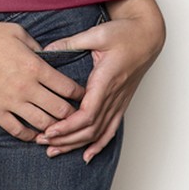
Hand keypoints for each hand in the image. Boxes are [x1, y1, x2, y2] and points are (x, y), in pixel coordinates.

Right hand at [0, 19, 86, 141]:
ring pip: (42, 124)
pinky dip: (30, 135)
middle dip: (72, 114)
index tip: (83, 96)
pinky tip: (34, 134)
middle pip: (60, 110)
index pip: (67, 87)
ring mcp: (11, 102)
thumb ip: (36, 45)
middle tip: (76, 116)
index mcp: (35, 66)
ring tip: (59, 128)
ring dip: (54, 128)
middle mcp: (27, 87)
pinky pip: (18, 131)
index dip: (79, 94)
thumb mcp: (16, 32)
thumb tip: (47, 56)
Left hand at [37, 0, 164, 160]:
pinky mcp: (121, 103)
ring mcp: (119, 102)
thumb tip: (46, 50)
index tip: (49, 131)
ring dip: (75, 145)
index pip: (87, 114)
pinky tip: (87, 156)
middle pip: (89, 129)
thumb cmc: (124, 34)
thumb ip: (71, 42)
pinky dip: (99, 145)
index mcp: (106, 81)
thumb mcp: (96, 34)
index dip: (68, 127)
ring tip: (54, 151)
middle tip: (41, 142)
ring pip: (98, 133)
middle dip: (64, 139)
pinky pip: (111, 129)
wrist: (147, 36)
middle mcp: (113, 96)